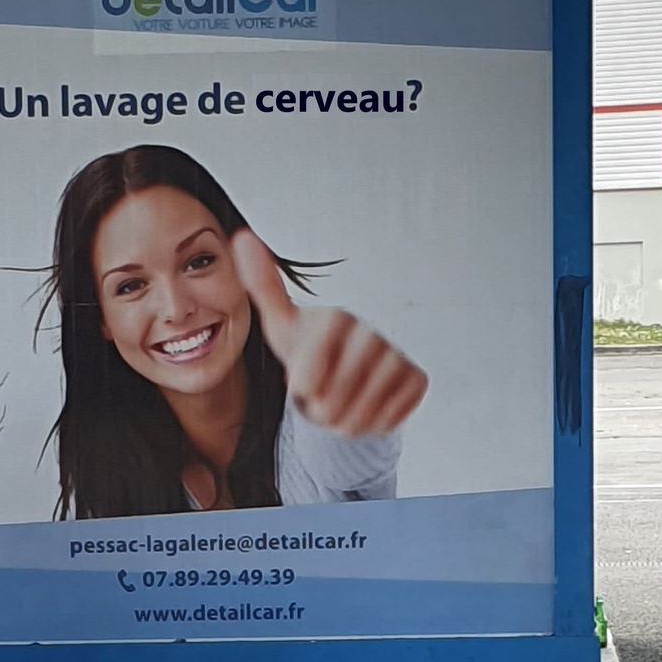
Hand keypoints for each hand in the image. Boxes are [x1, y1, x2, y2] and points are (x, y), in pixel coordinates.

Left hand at [231, 229, 427, 435]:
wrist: (345, 371)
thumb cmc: (309, 346)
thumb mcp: (281, 323)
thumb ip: (263, 286)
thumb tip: (243, 237)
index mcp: (336, 319)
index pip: (310, 373)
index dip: (303, 387)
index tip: (302, 385)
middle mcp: (371, 333)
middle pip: (334, 399)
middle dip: (319, 409)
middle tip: (320, 393)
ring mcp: (398, 356)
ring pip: (361, 416)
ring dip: (342, 421)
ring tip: (339, 400)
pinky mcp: (418, 380)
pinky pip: (386, 421)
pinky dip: (370, 424)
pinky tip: (365, 404)